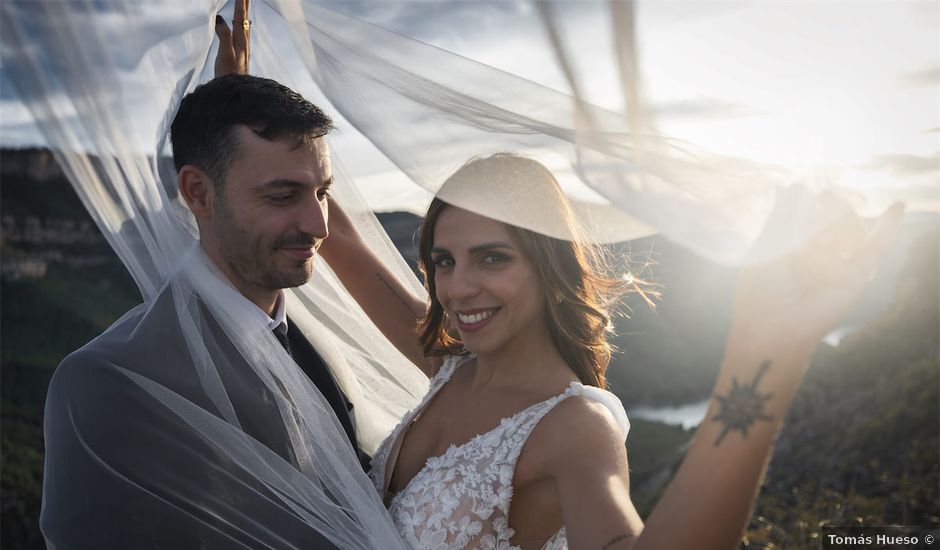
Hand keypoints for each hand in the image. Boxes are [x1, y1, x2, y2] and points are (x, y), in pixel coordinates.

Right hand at [214, 0, 250, 76]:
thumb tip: (220, 18)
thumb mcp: (225, 54)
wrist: (236, 93)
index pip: (241, 17)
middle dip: (245, 5)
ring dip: (244, 13)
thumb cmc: (229, 75)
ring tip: (244, 5)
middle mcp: (244, 43)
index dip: (240, 4)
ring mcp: (242, 49)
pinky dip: (241, 24)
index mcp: (240, 41)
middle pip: (245, 19)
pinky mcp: (239, 54)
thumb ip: (224, 35)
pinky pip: (241, 33)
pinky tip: (240, 27)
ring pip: (244, 25)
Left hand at [730, 199, 903, 351]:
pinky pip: (875, 249)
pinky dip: (888, 228)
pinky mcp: (855, 277)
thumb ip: (783, 216)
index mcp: (791, 247)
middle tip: (816, 209)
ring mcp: (837, 265)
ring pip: (847, 227)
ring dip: (833, 223)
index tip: (800, 186)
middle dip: (824, 206)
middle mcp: (816, 255)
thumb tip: (796, 186)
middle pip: (829, 214)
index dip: (804, 197)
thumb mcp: (767, 247)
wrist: (771, 328)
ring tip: (817, 239)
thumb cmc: (760, 290)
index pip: (804, 210)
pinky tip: (898, 206)